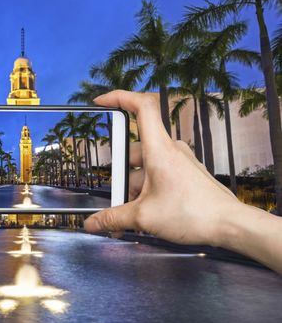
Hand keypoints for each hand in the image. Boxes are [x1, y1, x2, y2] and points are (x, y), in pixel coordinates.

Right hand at [84, 90, 239, 246]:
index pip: (142, 107)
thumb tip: (93, 223)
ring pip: (145, 167)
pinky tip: (143, 214)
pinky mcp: (185, 174)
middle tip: (115, 195)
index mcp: (159, 150)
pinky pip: (157, 176)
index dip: (119, 97)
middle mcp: (170, 150)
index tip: (101, 101)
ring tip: (129, 214)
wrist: (230, 225)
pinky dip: (146, 191)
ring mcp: (179, 161)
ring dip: (132, 188)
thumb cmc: (194, 214)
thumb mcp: (143, 217)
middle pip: (134, 150)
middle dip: (120, 174)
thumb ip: (113, 218)